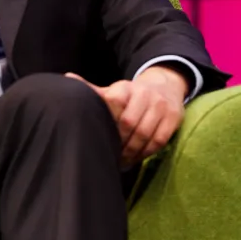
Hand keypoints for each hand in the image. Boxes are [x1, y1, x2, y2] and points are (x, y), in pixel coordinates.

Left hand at [66, 66, 187, 168]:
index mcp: (125, 88)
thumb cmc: (131, 95)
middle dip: (119, 143)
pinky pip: (159, 140)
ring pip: (144, 134)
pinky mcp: (173, 117)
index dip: (107, 124)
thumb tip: (67, 79)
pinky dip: (147, 152)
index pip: (113, 104)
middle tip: (111, 156)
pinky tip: (137, 157)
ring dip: (132, 152)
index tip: (99, 137)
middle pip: (129, 123)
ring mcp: (160, 105)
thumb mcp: (113, 91)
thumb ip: (92, 91)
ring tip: (122, 161)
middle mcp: (144, 94)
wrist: (165, 87)